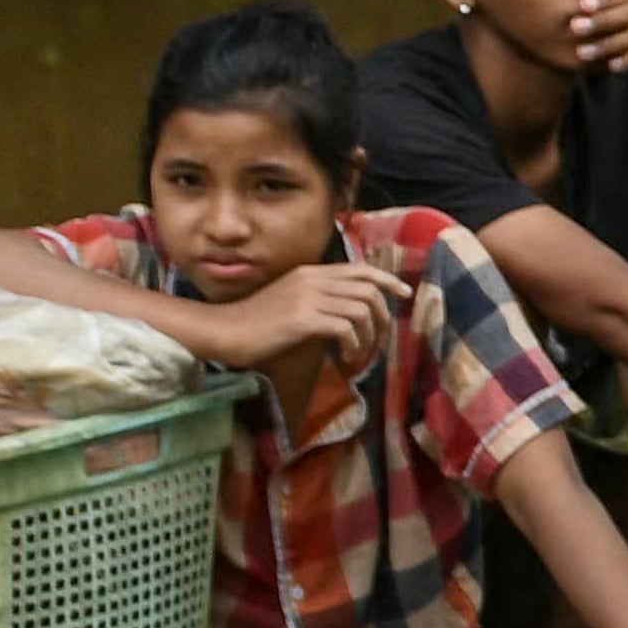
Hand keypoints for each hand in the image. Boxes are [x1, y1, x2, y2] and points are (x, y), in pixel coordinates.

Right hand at [173, 260, 409, 387]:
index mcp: (310, 273)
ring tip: (358, 354)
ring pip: (362, 309)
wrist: (224, 331)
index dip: (387, 280)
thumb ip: (320, 299)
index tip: (403, 294)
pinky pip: (346, 328)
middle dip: (382, 317)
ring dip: (369, 336)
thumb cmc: (257, 323)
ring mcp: (307, 297)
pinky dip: (354, 346)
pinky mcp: (302, 319)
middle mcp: (311, 279)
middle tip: (376, 341)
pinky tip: (346, 359)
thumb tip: (354, 312)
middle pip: (368, 289)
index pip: (360, 268)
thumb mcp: (292, 302)